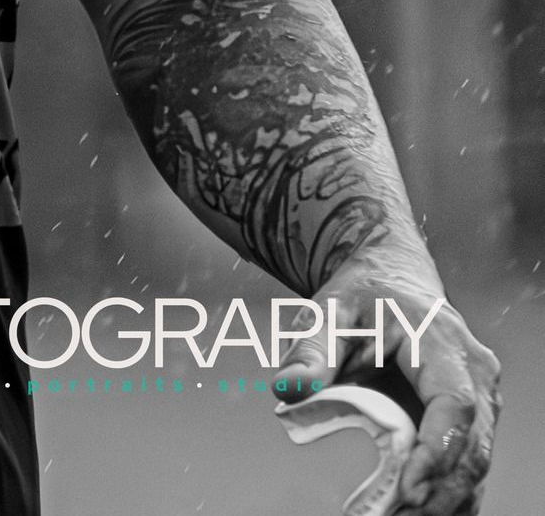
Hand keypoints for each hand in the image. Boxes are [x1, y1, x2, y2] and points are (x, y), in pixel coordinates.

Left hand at [274, 264, 499, 514]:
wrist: (393, 278)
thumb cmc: (363, 294)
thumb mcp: (330, 309)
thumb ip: (311, 348)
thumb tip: (288, 389)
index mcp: (441, 341)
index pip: (453, 404)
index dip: (436, 451)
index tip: (407, 488)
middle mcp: (474, 373)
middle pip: (472, 446)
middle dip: (437, 490)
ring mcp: (482, 399)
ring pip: (476, 464)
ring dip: (443, 500)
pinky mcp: (475, 420)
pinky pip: (469, 466)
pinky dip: (447, 495)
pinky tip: (416, 512)